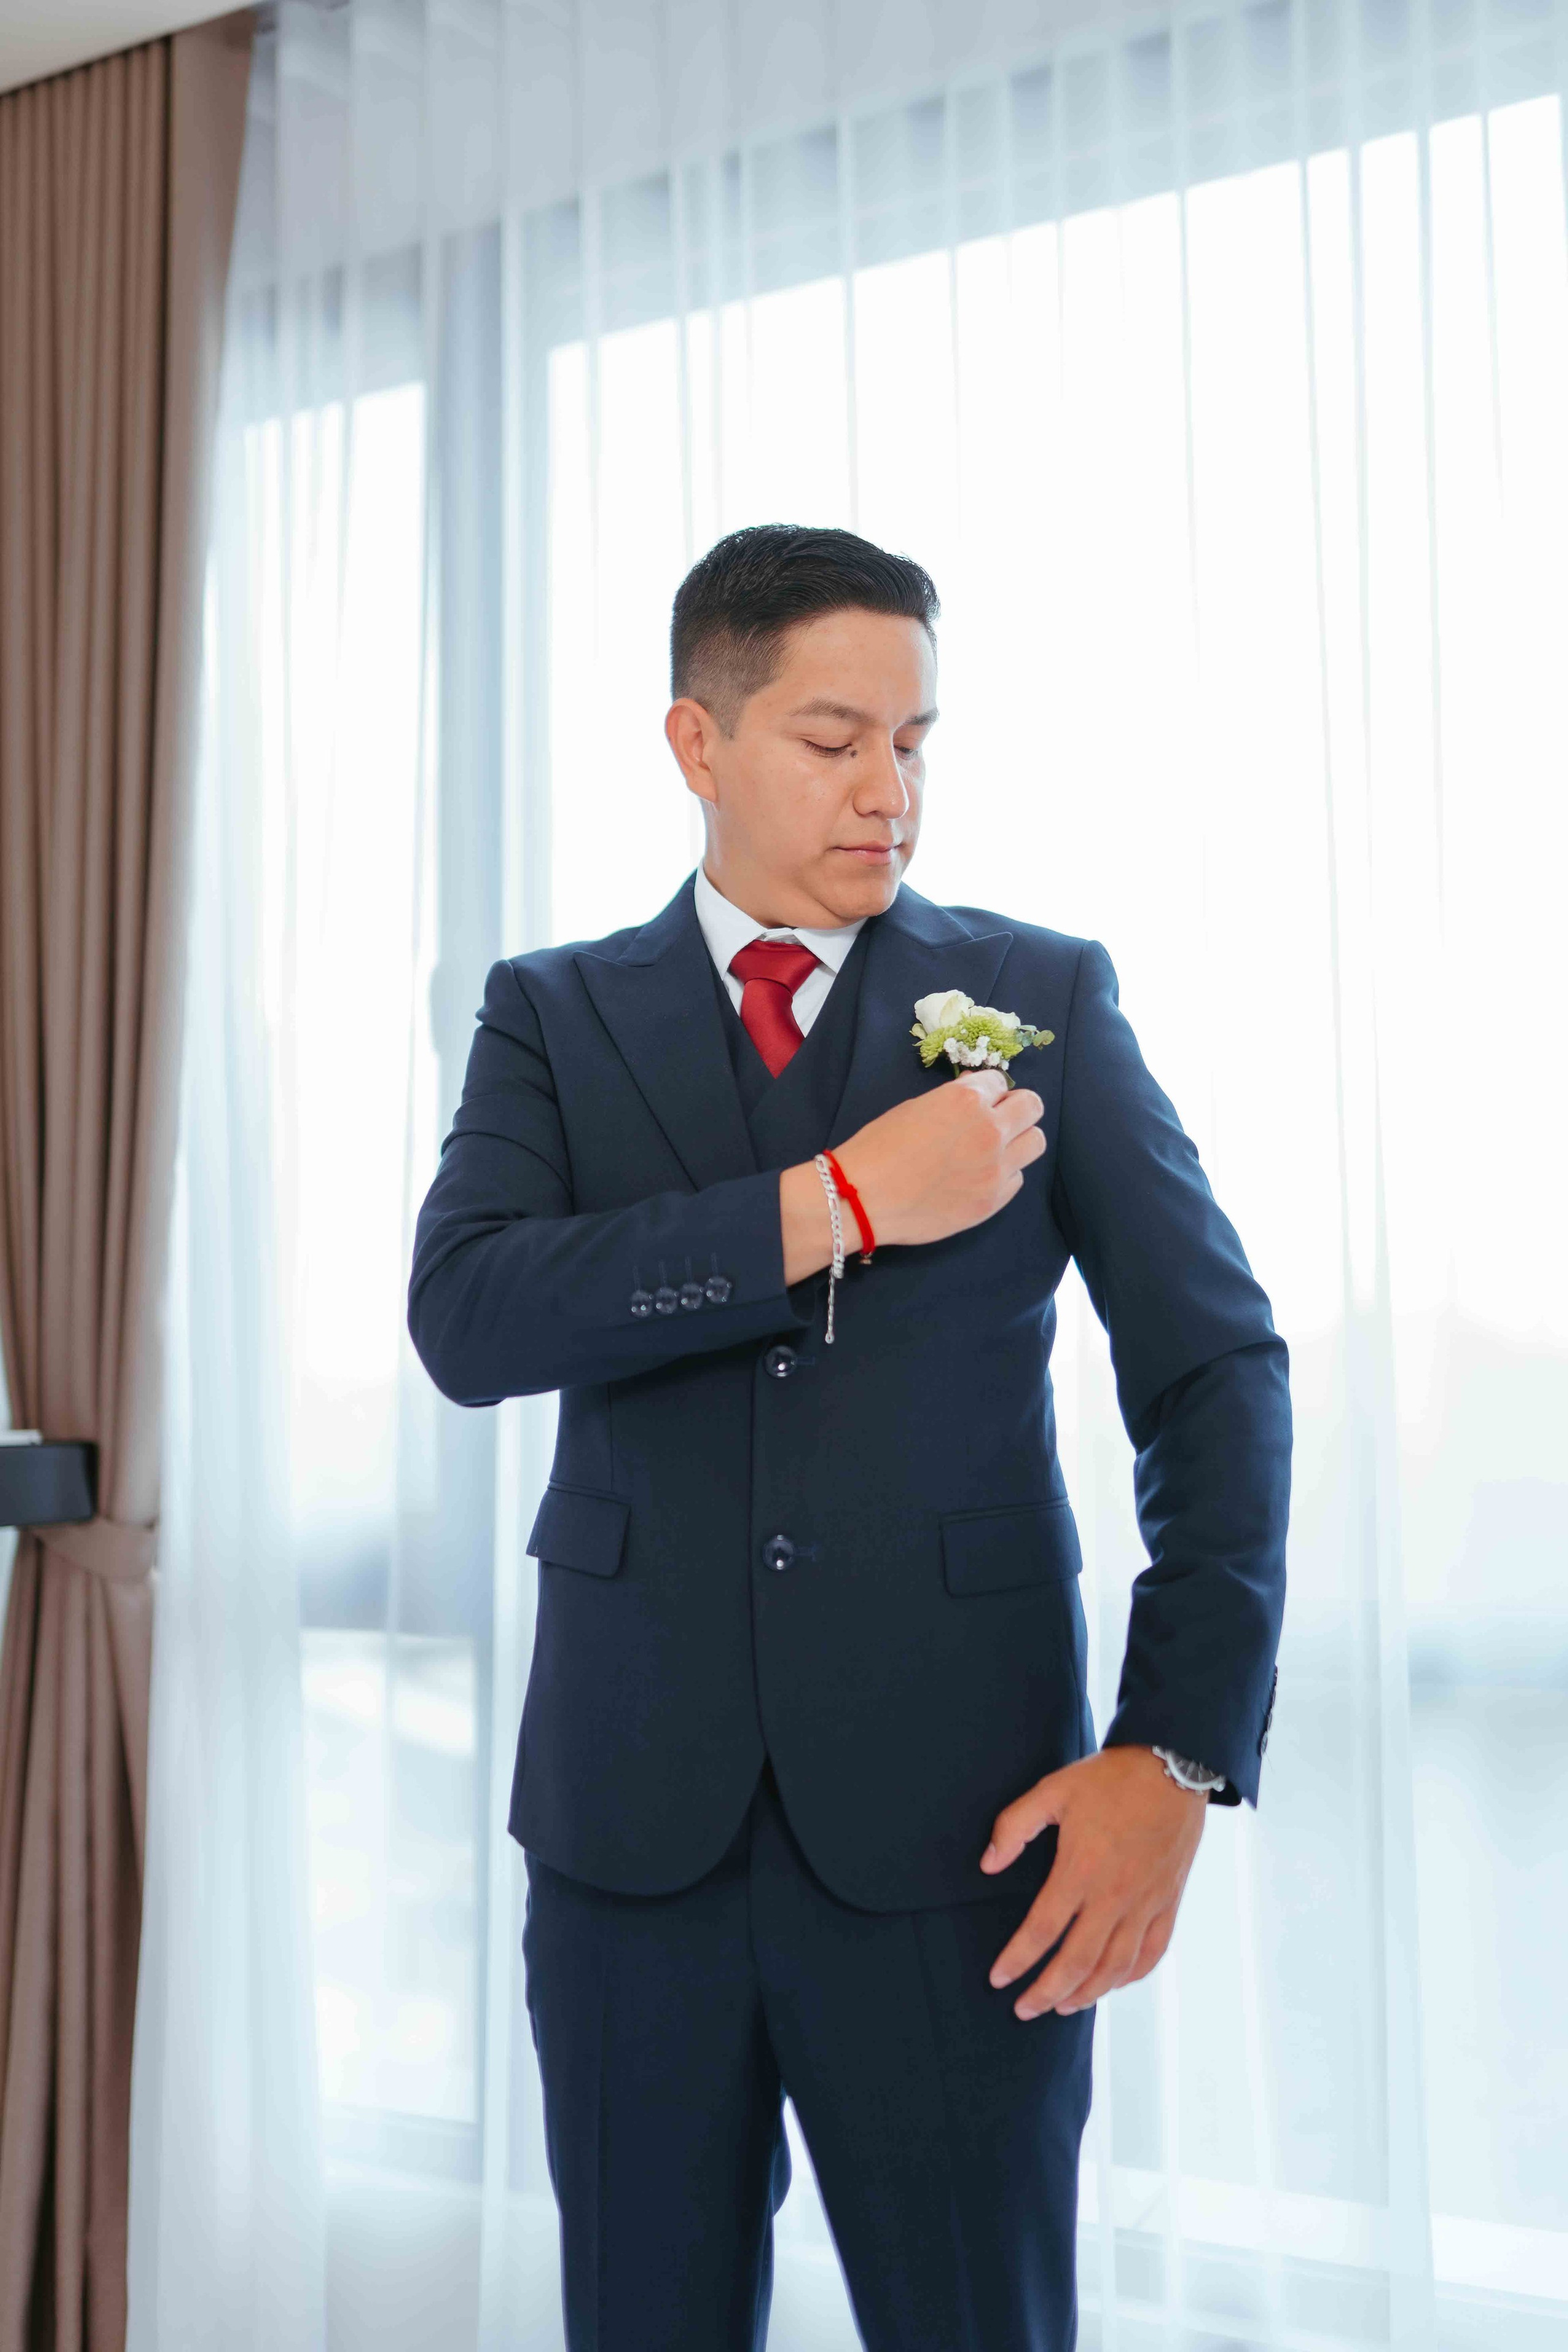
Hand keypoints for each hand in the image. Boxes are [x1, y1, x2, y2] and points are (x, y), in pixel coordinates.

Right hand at [834, 1067, 1045, 1247]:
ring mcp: (996, 1168)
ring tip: (995, 1150)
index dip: (987, 1091)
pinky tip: (979, 1178)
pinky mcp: (993, 1200)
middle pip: (1032, 1107)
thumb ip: (953, 1100)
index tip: (977, 1101)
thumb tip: (974, 1093)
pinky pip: (1017, 1178)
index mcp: (966, 1100)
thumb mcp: (915, 1107)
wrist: (863, 1198)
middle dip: (1015, 1108)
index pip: (1000, 1082)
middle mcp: (990, 1130)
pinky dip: (1004, 1174)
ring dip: (1018, 1140)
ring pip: (1035, 1142)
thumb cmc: (878, 1148)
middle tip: (997, 1120)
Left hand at [981, 1746, 1206, 2019]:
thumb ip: (1014, 1827)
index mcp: (1081, 1870)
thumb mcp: (1052, 1790)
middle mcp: (1114, 1896)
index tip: (998, 1979)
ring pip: (1115, 1967)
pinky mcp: (1169, 1902)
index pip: (1042, 1930)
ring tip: (1062, 2007)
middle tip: (1024, 2010)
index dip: (1017, 1960)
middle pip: (1077, 1962)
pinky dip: (1131, 1976)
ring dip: (1087, 1994)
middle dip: (1047, 1992)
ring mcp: (1146, 1903)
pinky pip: (1152, 1953)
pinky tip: (1112, 1984)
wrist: (1172, 1766)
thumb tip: (987, 1865)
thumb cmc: (1109, 1778)